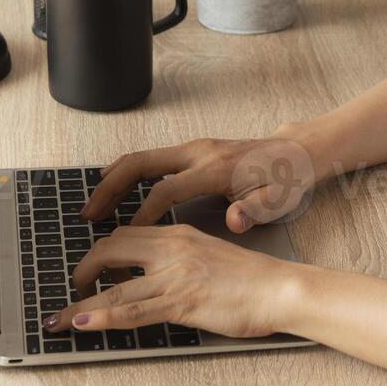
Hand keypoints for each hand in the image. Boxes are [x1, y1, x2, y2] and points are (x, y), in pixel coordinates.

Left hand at [42, 224, 305, 337]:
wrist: (278, 289)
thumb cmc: (251, 279)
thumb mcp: (208, 256)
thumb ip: (179, 260)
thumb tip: (152, 277)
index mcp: (178, 235)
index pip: (125, 234)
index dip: (100, 252)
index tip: (91, 270)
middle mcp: (172, 249)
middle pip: (110, 250)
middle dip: (83, 270)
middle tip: (73, 290)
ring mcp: (175, 276)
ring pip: (114, 286)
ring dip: (79, 302)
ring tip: (58, 318)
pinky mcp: (181, 302)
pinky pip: (132, 309)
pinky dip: (101, 315)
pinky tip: (81, 321)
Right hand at [79, 133, 321, 232]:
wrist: (299, 152)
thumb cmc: (288, 181)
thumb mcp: (278, 201)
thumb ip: (255, 210)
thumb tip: (235, 219)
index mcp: (215, 169)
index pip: (166, 191)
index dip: (143, 214)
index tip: (124, 236)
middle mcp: (199, 153)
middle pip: (141, 164)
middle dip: (110, 189)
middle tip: (87, 215)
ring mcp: (194, 149)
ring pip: (141, 158)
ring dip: (112, 179)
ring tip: (91, 206)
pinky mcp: (194, 151)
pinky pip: (151, 159)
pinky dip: (127, 173)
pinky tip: (114, 188)